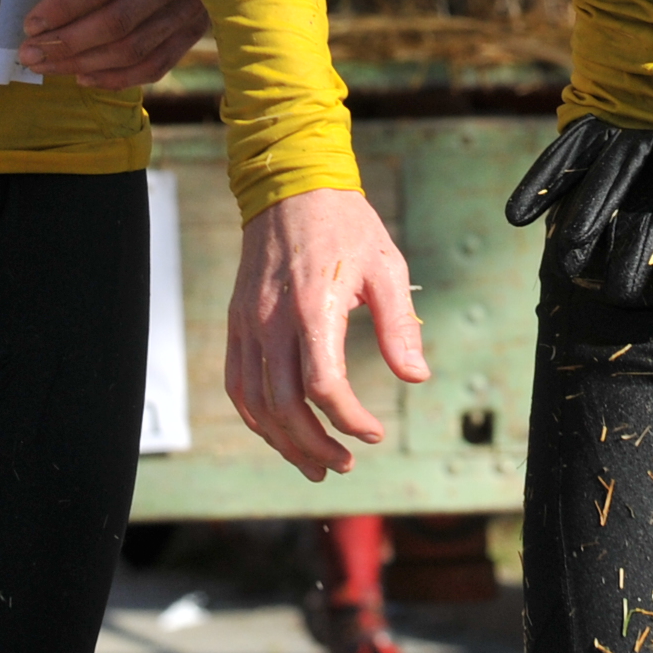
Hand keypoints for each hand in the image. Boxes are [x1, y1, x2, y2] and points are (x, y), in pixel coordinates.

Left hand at [21, 0, 207, 85]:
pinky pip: (159, 61)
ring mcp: (193, 3)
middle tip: (29, 53)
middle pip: (117, 22)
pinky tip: (85, 76)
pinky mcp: (198, 25)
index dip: (65, 7)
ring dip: (85, 64)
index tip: (30, 23)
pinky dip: (121, 77)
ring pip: (134, 48)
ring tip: (47, 65)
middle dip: (67, 43)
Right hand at [226, 188, 430, 479]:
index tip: (374, 433)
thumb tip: (416, 377)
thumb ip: (399, 325)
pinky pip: (237, 384)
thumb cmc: (347, 226)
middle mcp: (273, 321)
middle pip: (285, 406)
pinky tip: (279, 433)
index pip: (323, 386)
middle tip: (345, 464)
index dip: (349, 420)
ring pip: (256, 403)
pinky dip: (256, 417)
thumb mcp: (387, 267)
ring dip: (284, 443)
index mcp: (314, 307)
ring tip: (316, 463)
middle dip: (316, 446)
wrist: (291, 188)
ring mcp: (248, 324)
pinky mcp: (236, 323)